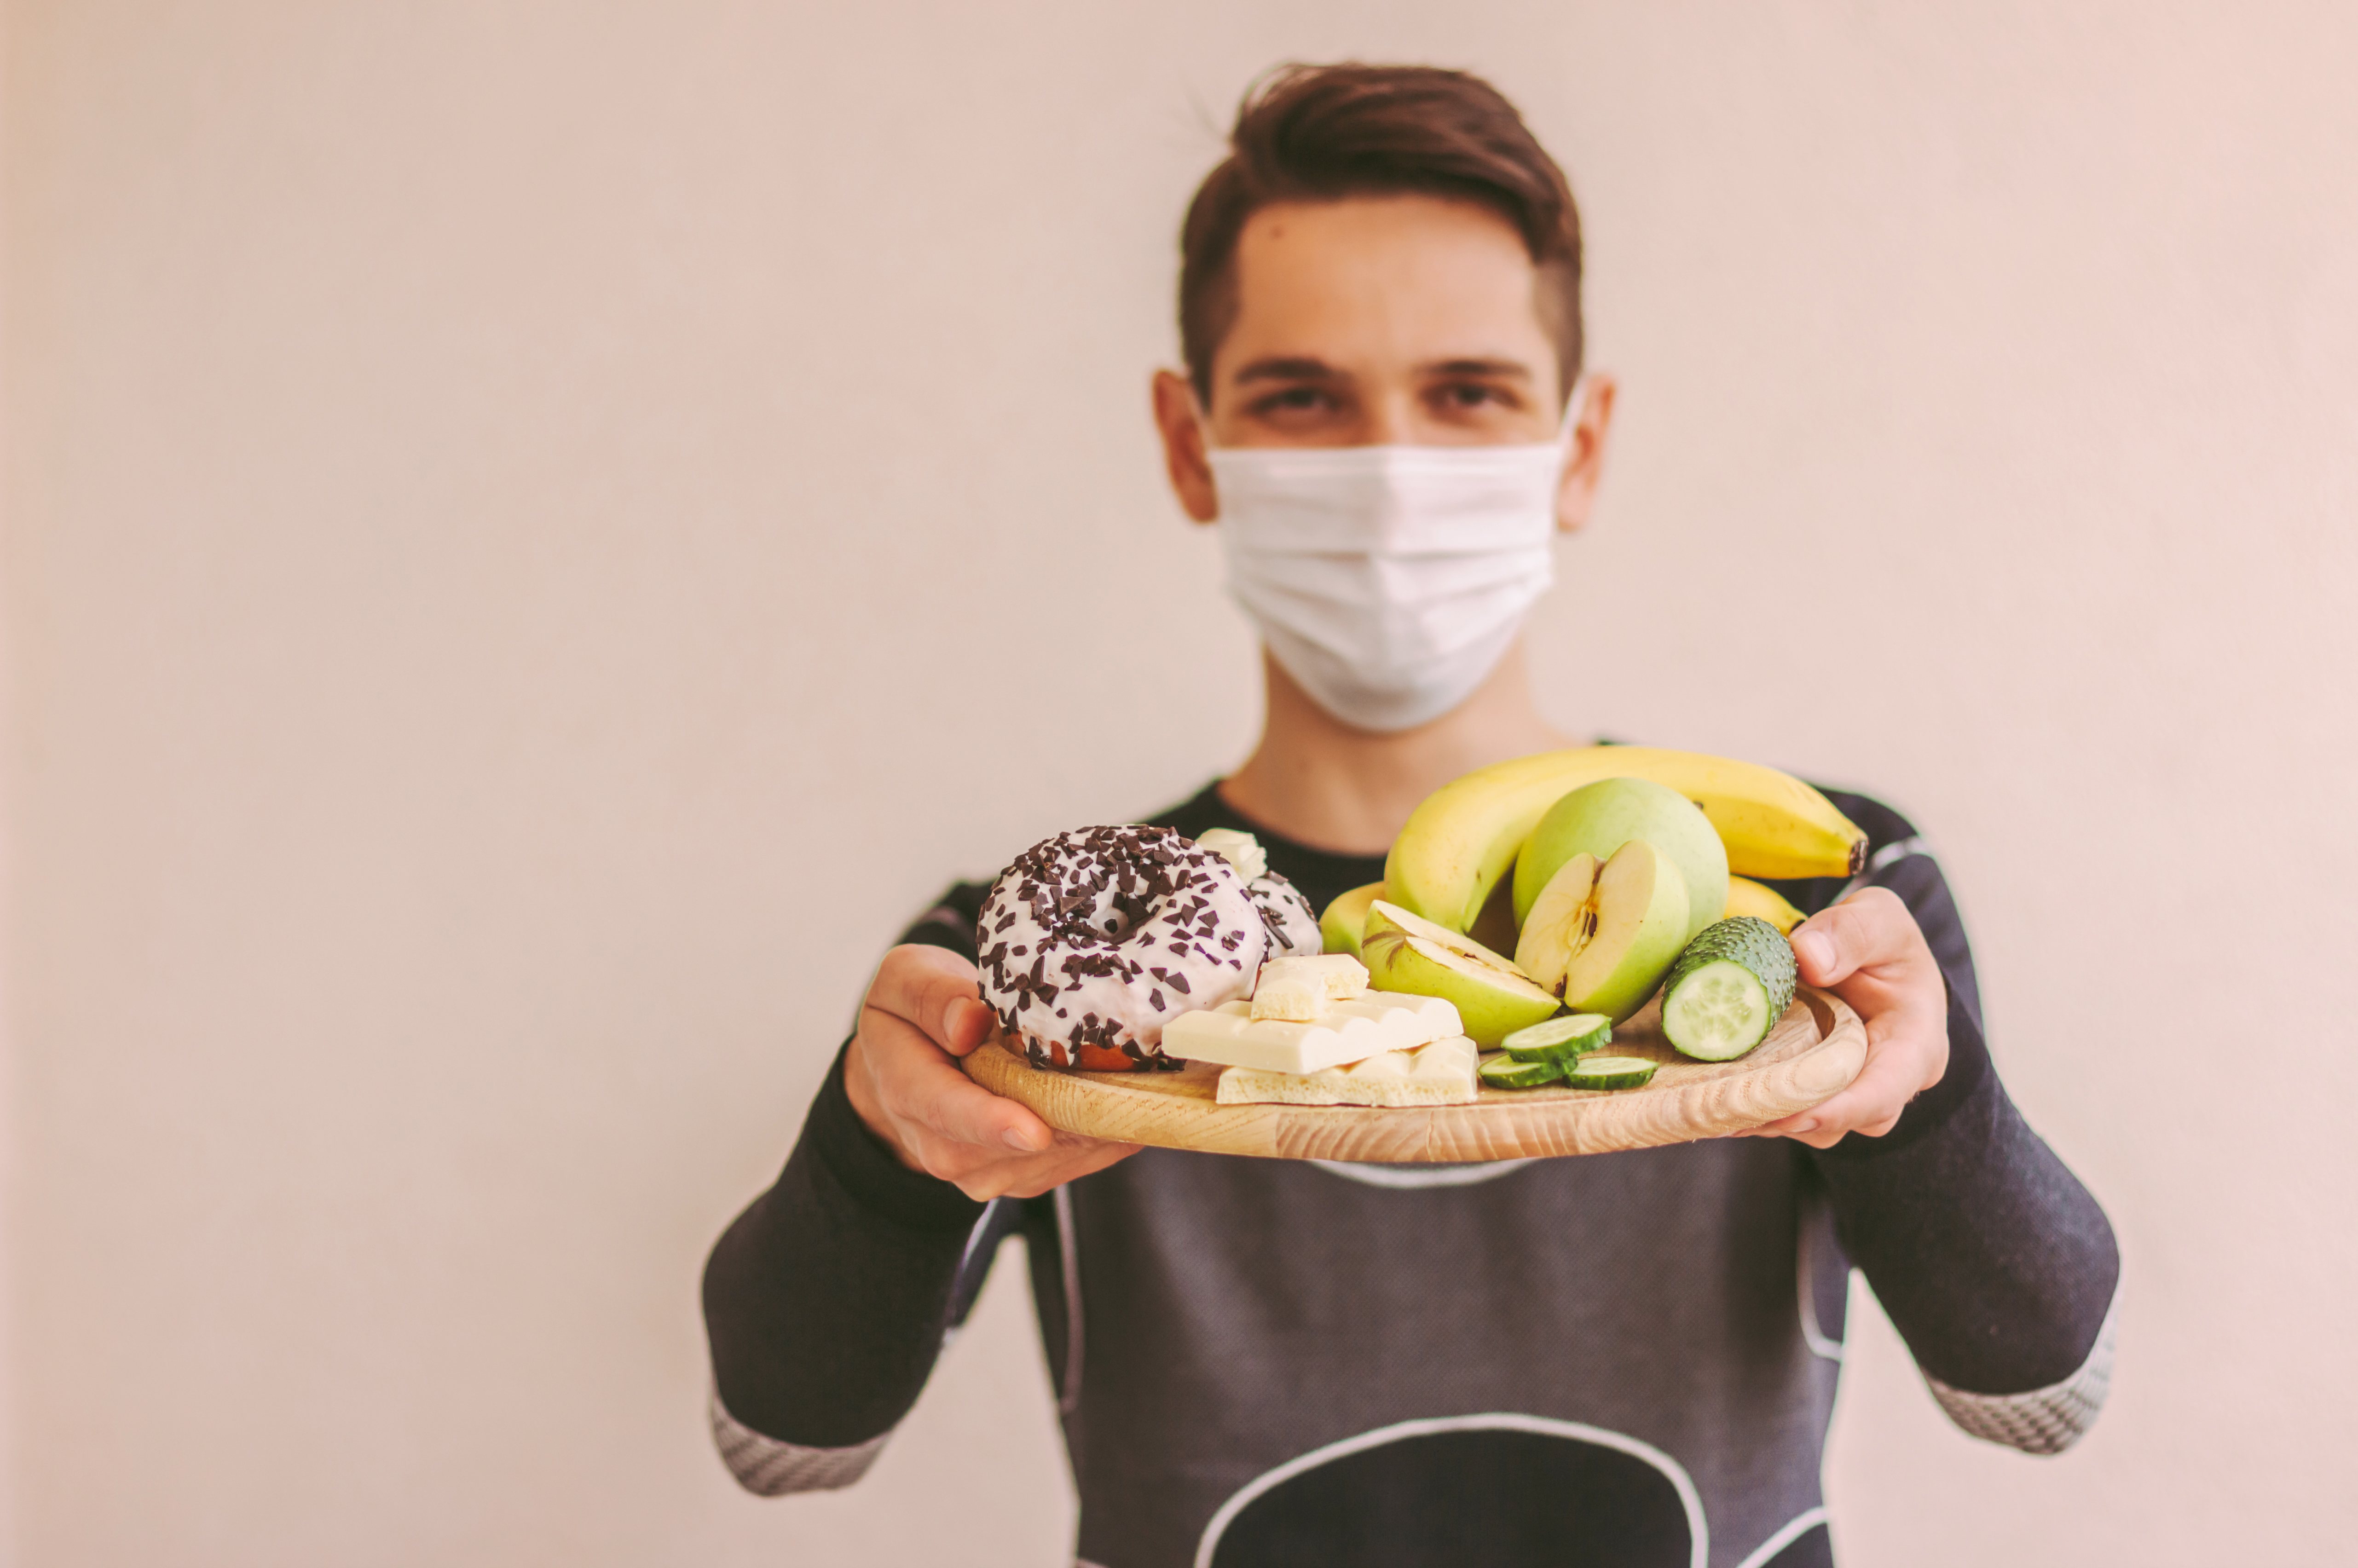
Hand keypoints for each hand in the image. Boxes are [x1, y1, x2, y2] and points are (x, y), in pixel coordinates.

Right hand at [843, 944, 1141, 1200]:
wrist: (909, 1068)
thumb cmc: (911, 1014)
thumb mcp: (905, 980)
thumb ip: (931, 997)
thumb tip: (969, 1023)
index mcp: (908, 1091)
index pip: (950, 1113)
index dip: (994, 1123)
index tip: (1034, 1130)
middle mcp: (944, 1147)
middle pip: (1012, 1146)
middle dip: (1068, 1117)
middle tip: (1122, 1079)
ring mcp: (986, 1170)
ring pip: (1054, 1157)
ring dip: (1095, 1122)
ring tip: (1130, 1077)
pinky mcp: (1024, 1176)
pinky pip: (1076, 1161)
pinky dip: (1105, 1131)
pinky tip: (1126, 1094)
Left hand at [1739, 887, 1949, 1148]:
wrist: (1872, 957)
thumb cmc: (1883, 941)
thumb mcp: (1878, 917)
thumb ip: (1851, 931)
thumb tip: (1809, 958)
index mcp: (1914, 1044)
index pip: (1885, 1090)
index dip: (1840, 1108)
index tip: (1793, 1112)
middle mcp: (1887, 1081)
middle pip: (1846, 1120)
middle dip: (1791, 1120)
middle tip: (1735, 1113)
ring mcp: (1851, 1092)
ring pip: (1815, 1128)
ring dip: (1768, 1119)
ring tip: (1718, 1108)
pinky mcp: (1818, 1091)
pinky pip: (1791, 1112)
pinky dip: (1758, 1106)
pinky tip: (1717, 1098)